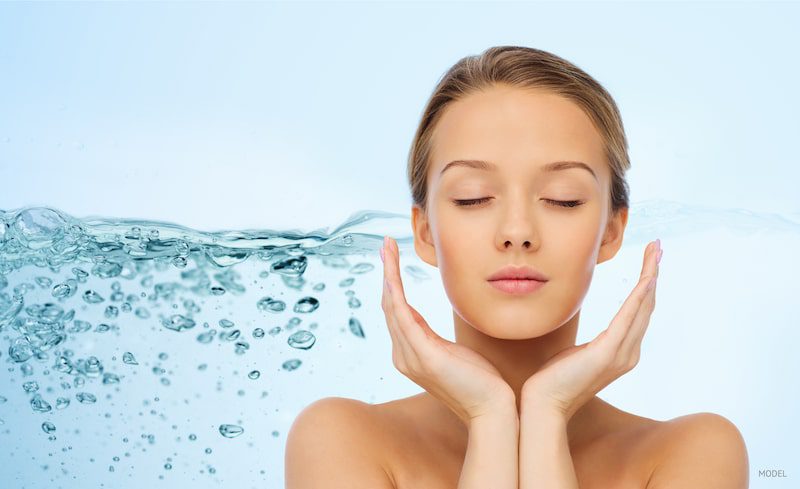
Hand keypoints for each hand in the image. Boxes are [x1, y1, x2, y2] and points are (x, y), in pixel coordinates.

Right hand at [380, 236, 514, 424]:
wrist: (493, 409)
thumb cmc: (481, 382)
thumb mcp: (454, 354)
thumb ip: (436, 340)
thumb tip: (429, 328)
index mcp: (411, 354)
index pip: (397, 313)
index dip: (392, 285)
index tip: (391, 259)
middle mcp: (403, 356)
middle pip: (389, 306)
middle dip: (387, 272)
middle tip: (386, 245)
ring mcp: (410, 357)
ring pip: (392, 306)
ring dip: (389, 274)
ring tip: (388, 249)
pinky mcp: (423, 355)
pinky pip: (402, 315)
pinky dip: (395, 290)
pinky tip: (392, 273)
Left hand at [521, 240, 661, 419]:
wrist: (544, 403)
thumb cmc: (555, 379)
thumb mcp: (578, 355)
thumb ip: (592, 345)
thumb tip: (592, 338)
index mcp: (622, 352)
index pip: (638, 312)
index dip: (646, 285)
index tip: (649, 259)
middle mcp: (628, 353)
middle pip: (646, 305)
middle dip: (652, 273)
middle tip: (658, 247)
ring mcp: (621, 354)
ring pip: (641, 307)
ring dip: (649, 277)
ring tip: (655, 252)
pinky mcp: (607, 354)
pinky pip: (627, 319)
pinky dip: (638, 297)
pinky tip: (646, 279)